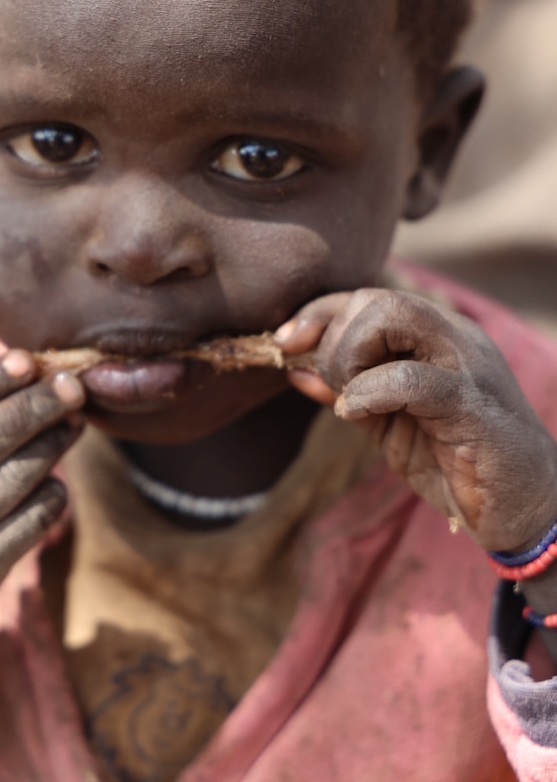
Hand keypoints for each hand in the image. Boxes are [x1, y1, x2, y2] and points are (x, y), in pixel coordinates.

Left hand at [277, 289, 556, 554]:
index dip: (318, 312)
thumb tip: (293, 366)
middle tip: (331, 385)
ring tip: (349, 400)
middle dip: (333, 337)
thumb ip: (346, 390)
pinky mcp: (474, 405)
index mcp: (435, 335)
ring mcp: (468, 364)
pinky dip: (370, 391)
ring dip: (351, 357)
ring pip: (396, 316)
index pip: (368, 296)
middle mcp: (454, 336)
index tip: (285, 343)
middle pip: (377, 297)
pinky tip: (357, 414)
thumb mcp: (387, 421)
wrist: (521, 511)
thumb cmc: (455, 461)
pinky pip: (412, 377)